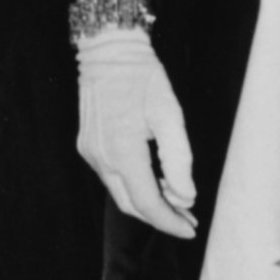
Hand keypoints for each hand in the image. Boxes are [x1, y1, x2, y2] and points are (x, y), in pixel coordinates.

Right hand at [77, 32, 197, 237]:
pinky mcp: (88, 146)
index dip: (170, 221)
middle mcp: (101, 158)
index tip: (191, 229)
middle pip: (131, 205)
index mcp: (122, 151)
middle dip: (160, 217)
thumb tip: (186, 197)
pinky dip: (134, 185)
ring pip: (120, 192)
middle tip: (188, 220)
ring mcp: (90, 153)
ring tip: (177, 203)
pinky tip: (155, 181)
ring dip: (147, 202)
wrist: (108, 50)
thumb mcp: (169, 113)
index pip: (147, 203)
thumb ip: (178, 158)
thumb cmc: (143, 77)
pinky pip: (112, 176)